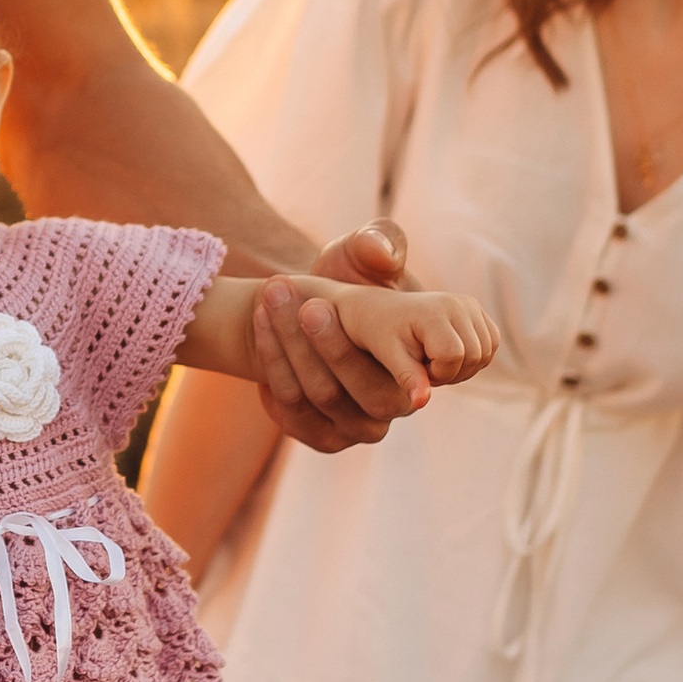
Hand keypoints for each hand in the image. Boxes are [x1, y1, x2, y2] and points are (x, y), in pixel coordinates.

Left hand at [249, 222, 423, 454]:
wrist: (318, 308)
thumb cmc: (353, 277)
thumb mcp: (363, 253)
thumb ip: (380, 243)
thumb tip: (381, 254)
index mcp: (423, 362)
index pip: (392, 376)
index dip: (344, 346)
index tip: (311, 307)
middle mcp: (399, 404)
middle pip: (347, 389)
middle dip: (309, 341)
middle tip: (278, 294)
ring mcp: (363, 427)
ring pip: (317, 395)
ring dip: (282, 348)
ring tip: (264, 300)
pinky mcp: (328, 439)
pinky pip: (292, 411)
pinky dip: (271, 368)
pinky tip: (260, 330)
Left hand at [314, 278, 498, 403]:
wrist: (377, 309)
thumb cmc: (377, 333)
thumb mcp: (389, 356)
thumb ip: (408, 378)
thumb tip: (422, 402)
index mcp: (434, 313)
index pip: (454, 357)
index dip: (437, 373)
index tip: (414, 368)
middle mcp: (459, 303)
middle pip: (475, 357)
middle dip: (450, 372)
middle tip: (421, 366)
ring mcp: (470, 305)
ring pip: (485, 354)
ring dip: (461, 367)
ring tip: (430, 359)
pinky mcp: (476, 310)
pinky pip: (491, 345)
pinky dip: (472, 358)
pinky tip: (443, 354)